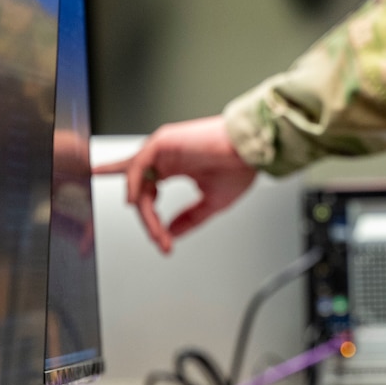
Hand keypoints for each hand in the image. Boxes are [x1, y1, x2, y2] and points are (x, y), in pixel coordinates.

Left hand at [93, 116, 257, 253]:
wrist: (253, 151)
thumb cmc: (240, 167)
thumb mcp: (212, 203)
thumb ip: (190, 218)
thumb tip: (171, 232)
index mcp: (176, 166)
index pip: (149, 194)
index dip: (154, 221)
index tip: (165, 242)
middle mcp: (166, 157)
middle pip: (139, 190)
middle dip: (147, 219)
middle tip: (158, 239)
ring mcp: (163, 149)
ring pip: (137, 181)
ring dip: (143, 209)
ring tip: (154, 229)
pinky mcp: (163, 141)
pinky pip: (137, 165)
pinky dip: (132, 184)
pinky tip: (135, 203)